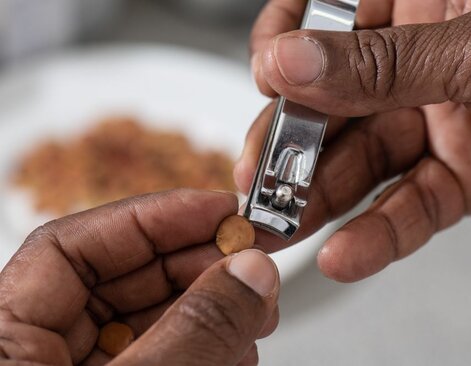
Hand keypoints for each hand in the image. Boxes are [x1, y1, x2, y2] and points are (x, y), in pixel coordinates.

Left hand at [0, 190, 279, 365]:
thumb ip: (192, 331)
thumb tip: (249, 273)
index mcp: (6, 337)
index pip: (71, 247)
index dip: (151, 217)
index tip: (216, 209)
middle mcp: (38, 354)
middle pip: (122, 280)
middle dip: (198, 265)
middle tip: (251, 261)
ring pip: (150, 321)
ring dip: (213, 308)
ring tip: (256, 308)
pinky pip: (163, 358)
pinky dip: (206, 347)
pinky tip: (238, 347)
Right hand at [235, 0, 470, 281]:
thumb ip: (383, 61)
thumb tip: (291, 60)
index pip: (340, 8)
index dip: (294, 40)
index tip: (266, 76)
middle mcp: (435, 56)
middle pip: (341, 96)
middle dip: (295, 141)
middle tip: (259, 177)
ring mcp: (444, 119)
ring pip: (366, 159)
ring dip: (322, 198)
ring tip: (285, 224)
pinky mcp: (460, 179)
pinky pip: (408, 207)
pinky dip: (377, 235)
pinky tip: (344, 252)